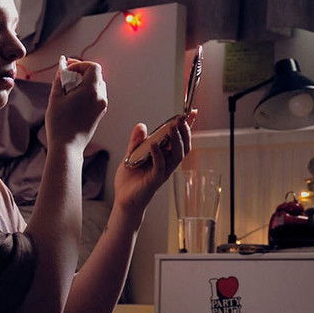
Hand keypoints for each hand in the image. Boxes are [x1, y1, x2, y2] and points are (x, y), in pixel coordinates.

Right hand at [44, 58, 106, 150]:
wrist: (67, 146)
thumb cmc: (59, 123)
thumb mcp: (55, 98)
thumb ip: (59, 79)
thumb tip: (62, 66)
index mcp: (91, 90)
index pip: (93, 67)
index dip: (80, 64)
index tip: (68, 69)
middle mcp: (100, 97)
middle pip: (96, 75)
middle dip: (82, 73)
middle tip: (67, 76)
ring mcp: (102, 106)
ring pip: (97, 86)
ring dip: (85, 83)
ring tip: (69, 89)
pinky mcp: (100, 114)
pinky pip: (97, 97)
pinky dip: (87, 93)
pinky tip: (74, 100)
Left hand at [112, 109, 195, 227]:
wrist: (122, 200)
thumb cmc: (130, 180)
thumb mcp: (132, 155)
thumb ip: (136, 141)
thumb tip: (141, 125)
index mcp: (163, 156)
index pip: (179, 140)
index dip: (187, 127)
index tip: (191, 112)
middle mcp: (167, 164)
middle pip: (183, 146)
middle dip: (184, 131)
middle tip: (181, 119)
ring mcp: (162, 172)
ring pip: (176, 155)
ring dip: (175, 140)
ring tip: (172, 127)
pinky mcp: (154, 180)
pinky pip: (160, 166)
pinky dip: (158, 154)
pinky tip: (154, 144)